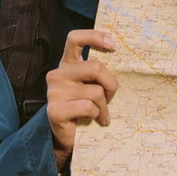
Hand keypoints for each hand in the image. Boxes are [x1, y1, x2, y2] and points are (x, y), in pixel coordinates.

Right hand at [46, 28, 119, 171]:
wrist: (67, 139)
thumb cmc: (84, 109)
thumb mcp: (90, 86)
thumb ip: (97, 73)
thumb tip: (122, 61)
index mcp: (66, 65)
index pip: (75, 38)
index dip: (94, 37)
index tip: (113, 45)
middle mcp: (57, 74)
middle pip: (95, 67)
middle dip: (110, 84)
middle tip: (111, 97)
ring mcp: (54, 92)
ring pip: (96, 91)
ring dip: (104, 106)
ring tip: (102, 114)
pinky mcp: (56, 110)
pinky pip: (88, 107)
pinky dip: (97, 115)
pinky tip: (94, 120)